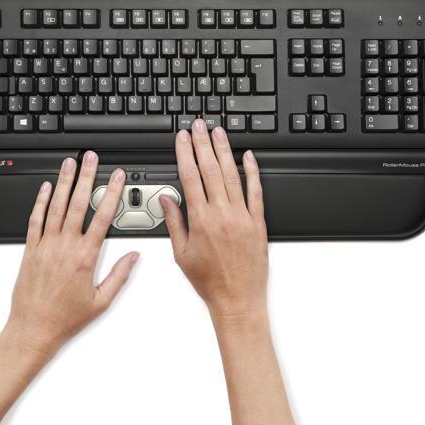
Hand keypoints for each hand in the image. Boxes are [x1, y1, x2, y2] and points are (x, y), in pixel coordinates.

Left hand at [7, 152, 138, 355]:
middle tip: (91, 158)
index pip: (102, 217)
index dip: (112, 193)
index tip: (117, 177)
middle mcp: (64, 247)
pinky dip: (40, 201)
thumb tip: (133, 257)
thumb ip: (119, 276)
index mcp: (85, 257)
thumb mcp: (101, 301)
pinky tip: (45, 187)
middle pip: (77, 203)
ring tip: (69, 163)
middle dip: (86, 177)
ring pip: (55, 206)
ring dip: (63, 182)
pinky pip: (35, 220)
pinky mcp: (29, 250)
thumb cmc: (65, 318)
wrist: (33, 329)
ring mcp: (45, 246)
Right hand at [160, 119, 267, 319]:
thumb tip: (166, 200)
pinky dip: (252, 172)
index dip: (185, 153)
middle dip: (202, 144)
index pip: (190, 177)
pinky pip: (256, 191)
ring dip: (224, 151)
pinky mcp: (258, 222)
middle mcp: (222, 214)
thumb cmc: (209, 281)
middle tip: (199, 126)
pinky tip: (248, 157)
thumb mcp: (181, 254)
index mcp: (201, 220)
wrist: (237, 299)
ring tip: (218, 133)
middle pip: (210, 170)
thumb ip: (174, 223)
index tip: (182, 139)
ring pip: (232, 175)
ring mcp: (242, 216)